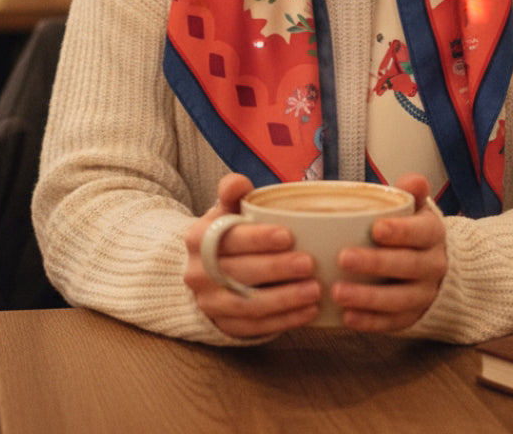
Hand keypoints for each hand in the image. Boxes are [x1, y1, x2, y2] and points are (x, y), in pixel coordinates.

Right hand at [184, 173, 319, 337]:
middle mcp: (197, 274)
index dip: (258, 238)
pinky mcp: (223, 327)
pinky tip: (309, 312)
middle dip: (277, 269)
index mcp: (198, 239)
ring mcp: (209, 304)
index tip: (288, 236)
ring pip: (247, 305)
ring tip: (314, 291)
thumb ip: (233, 193)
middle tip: (309, 264)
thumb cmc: (227, 235)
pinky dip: (284, 321)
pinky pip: (254, 328)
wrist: (205, 272)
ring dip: (284, 299)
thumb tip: (239, 183)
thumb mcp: (225, 211)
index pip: (229, 238)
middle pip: (240, 273)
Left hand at [332, 172, 447, 332]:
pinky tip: (346, 317)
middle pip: (407, 266)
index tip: (376, 229)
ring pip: (399, 299)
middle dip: (375, 263)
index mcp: (432, 234)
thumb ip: (412, 192)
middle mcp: (433, 266)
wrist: (435, 264)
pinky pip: (393, 322)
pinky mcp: (413, 316)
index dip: (401, 231)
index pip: (421, 233)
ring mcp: (424, 294)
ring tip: (337, 292)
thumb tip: (414, 181)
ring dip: (368, 298)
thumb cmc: (413, 230)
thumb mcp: (417, 208)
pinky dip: (370, 322)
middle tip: (344, 258)